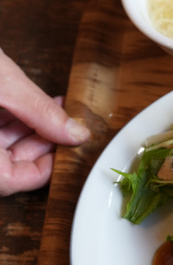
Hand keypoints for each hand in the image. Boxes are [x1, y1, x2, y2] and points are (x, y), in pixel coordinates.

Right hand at [0, 50, 89, 195]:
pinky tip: (31, 105)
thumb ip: (40, 111)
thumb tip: (73, 133)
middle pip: (6, 165)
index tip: (66, 150)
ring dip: (28, 131)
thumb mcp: (4, 84)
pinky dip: (11, 120)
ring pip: (0, 148)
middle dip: (39, 145)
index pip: (9, 181)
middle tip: (66, 126)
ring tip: (54, 110)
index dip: (43, 169)